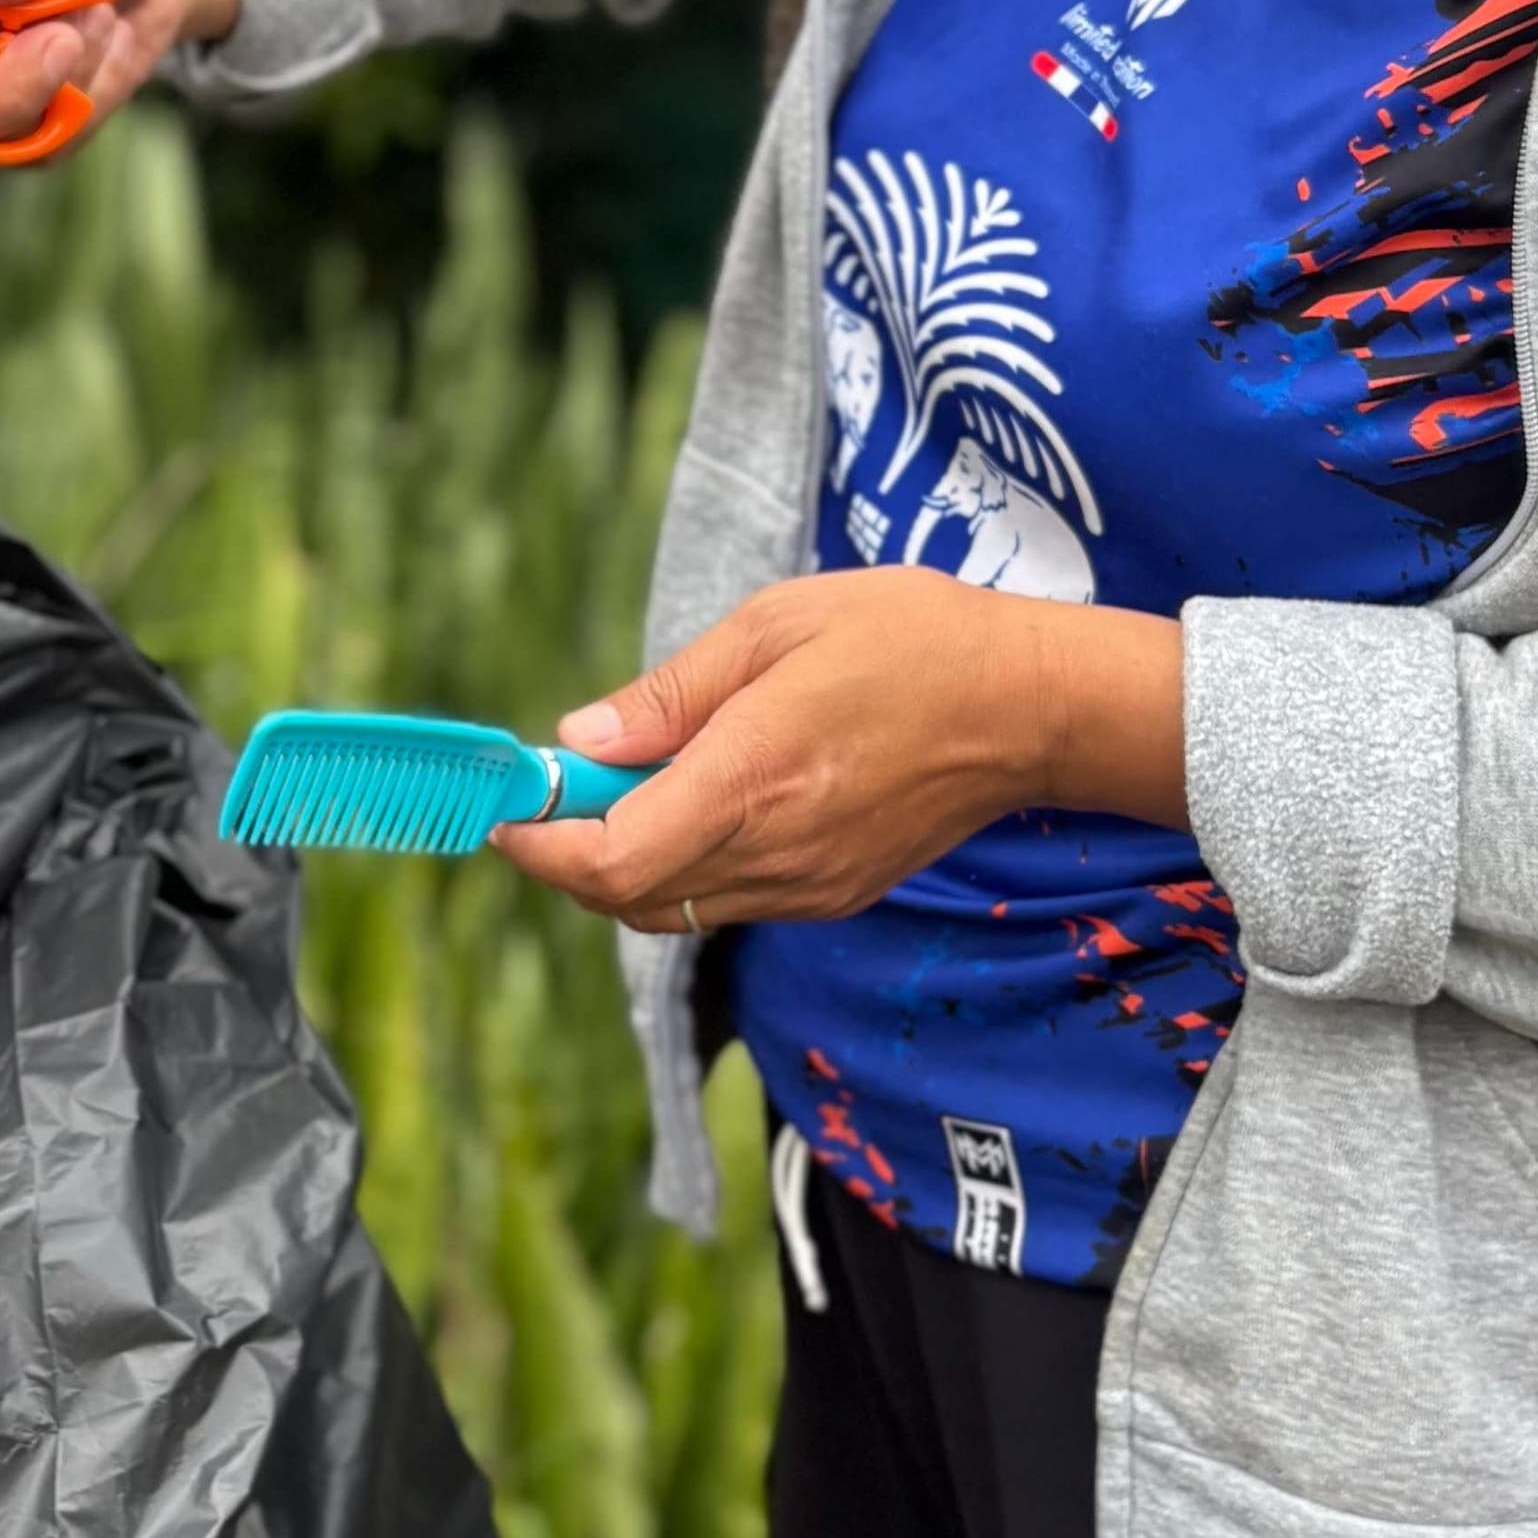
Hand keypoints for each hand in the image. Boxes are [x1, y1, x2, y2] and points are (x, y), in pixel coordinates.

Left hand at [491, 572, 1188, 932]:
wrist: (1029, 707)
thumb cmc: (909, 639)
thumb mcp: (777, 625)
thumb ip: (670, 694)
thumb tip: (578, 742)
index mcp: (752, 777)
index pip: (613, 861)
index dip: (541, 846)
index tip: (509, 809)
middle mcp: (776, 851)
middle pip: (626, 900)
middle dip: (567, 857)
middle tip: (551, 796)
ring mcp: (808, 886)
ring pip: (672, 911)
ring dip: (623, 867)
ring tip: (623, 792)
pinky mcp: (833, 895)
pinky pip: (727, 904)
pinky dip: (683, 870)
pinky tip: (698, 806)